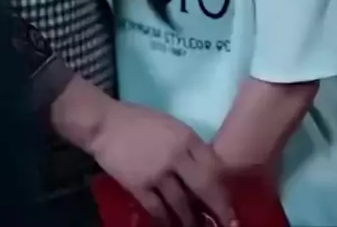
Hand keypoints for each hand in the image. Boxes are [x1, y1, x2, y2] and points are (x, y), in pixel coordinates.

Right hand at [90, 99, 235, 225]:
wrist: (106, 124)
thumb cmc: (139, 120)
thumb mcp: (171, 125)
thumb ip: (187, 145)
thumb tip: (202, 167)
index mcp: (186, 137)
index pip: (213, 165)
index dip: (224, 186)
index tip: (231, 202)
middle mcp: (176, 156)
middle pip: (204, 187)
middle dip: (218, 208)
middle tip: (227, 224)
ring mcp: (157, 173)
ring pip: (181, 203)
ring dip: (191, 220)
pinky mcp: (139, 186)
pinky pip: (157, 209)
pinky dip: (165, 220)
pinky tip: (170, 225)